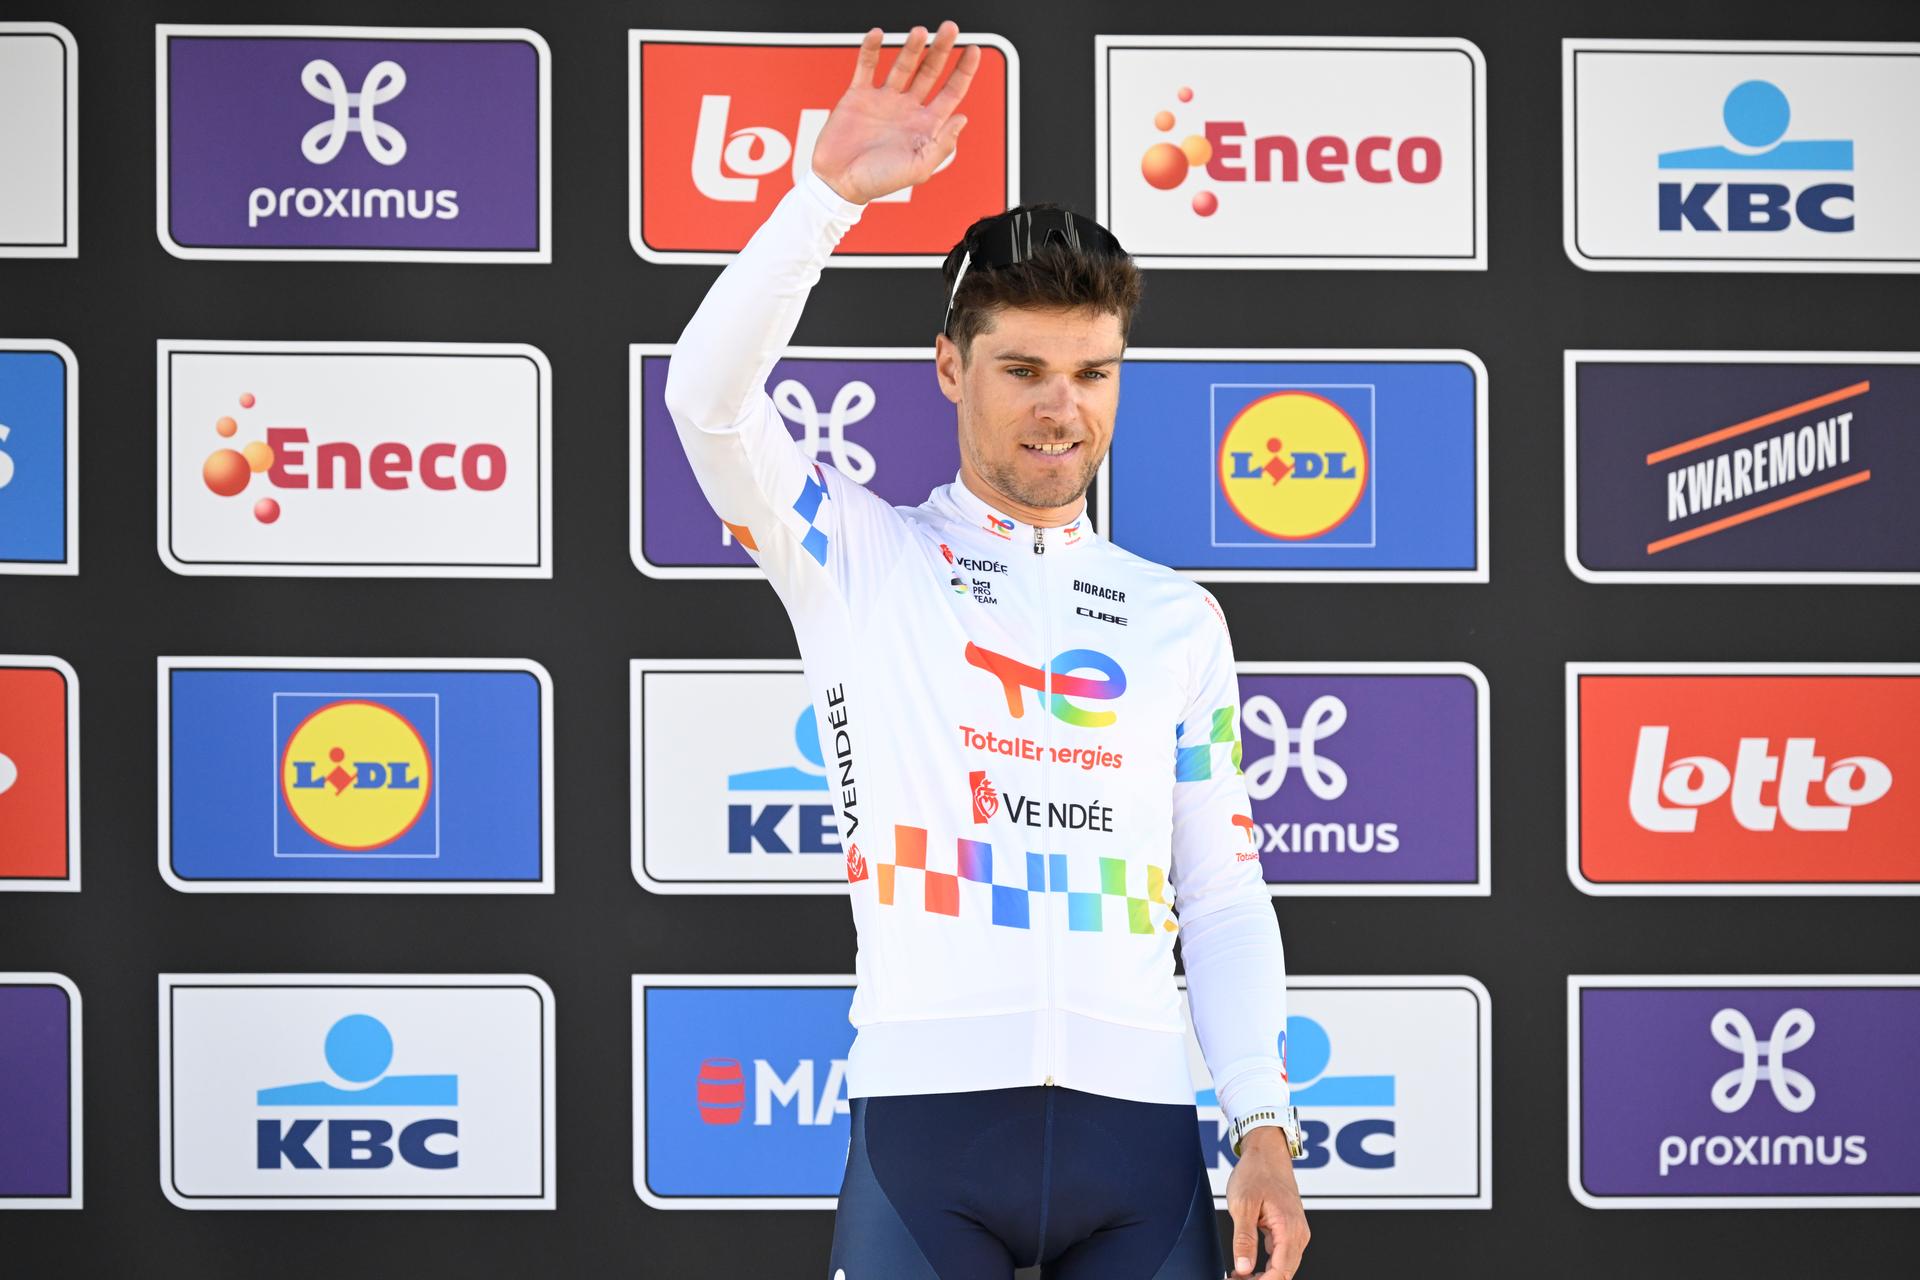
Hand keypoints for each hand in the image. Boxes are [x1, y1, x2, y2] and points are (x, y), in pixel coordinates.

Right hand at [810, 22, 979, 204]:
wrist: (839, 183)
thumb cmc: (878, 182)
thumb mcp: (919, 168)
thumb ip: (942, 144)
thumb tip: (962, 118)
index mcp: (925, 126)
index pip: (951, 92)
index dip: (964, 71)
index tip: (973, 50)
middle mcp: (907, 109)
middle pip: (930, 71)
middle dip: (941, 49)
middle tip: (950, 28)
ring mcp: (883, 100)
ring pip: (902, 65)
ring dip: (912, 47)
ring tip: (919, 32)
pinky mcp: (858, 96)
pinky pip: (866, 67)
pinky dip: (871, 50)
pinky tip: (877, 35)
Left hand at [1225, 1127, 1308, 1278]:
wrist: (1267, 1152)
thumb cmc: (1256, 1172)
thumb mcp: (1243, 1204)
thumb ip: (1244, 1239)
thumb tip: (1244, 1268)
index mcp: (1289, 1228)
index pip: (1280, 1272)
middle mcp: (1298, 1234)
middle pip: (1283, 1274)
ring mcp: (1296, 1233)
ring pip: (1283, 1267)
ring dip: (1261, 1277)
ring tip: (1235, 1276)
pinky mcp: (1290, 1231)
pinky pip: (1281, 1257)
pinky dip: (1265, 1267)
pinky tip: (1246, 1267)